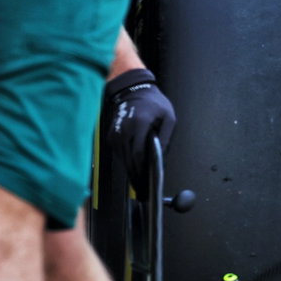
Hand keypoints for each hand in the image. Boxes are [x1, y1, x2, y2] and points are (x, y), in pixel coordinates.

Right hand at [105, 68, 175, 183]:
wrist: (134, 91)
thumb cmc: (153, 103)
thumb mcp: (169, 117)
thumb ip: (165, 138)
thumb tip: (162, 157)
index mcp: (139, 124)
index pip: (138, 153)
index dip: (142, 170)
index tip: (147, 181)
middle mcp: (124, 130)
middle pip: (128, 159)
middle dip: (136, 175)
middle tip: (143, 189)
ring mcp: (115, 133)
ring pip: (122, 158)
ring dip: (131, 170)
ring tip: (139, 181)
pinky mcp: (111, 135)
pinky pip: (119, 153)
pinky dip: (126, 160)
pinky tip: (134, 166)